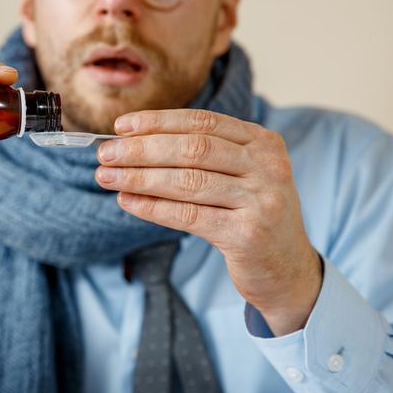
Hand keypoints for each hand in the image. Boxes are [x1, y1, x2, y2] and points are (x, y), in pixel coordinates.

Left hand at [95, 109, 322, 335]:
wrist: (287, 270)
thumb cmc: (251, 217)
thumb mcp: (240, 177)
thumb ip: (202, 157)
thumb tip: (133, 142)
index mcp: (263, 142)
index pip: (203, 122)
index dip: (158, 122)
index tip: (121, 126)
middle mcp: (267, 167)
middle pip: (192, 149)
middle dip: (142, 149)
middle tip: (105, 154)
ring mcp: (261, 200)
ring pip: (187, 181)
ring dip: (140, 178)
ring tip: (107, 177)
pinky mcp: (248, 234)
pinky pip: (189, 216)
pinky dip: (153, 208)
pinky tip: (127, 202)